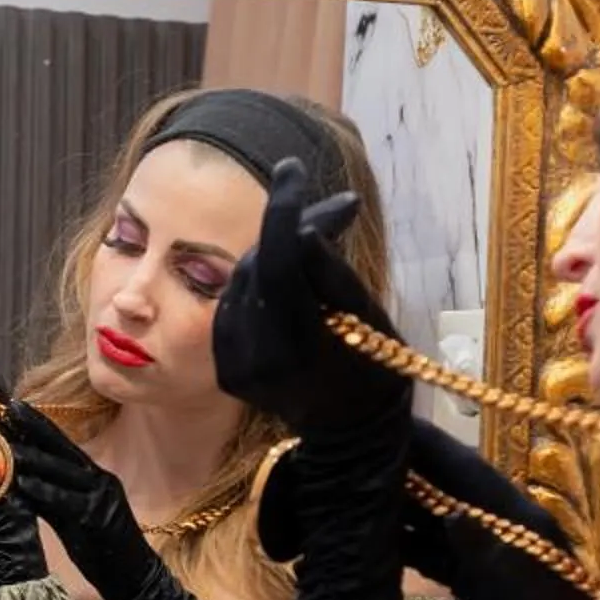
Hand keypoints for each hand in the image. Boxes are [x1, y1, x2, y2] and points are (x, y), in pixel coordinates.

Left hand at [3, 402, 239, 599]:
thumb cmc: (104, 550)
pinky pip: (67, 502)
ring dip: (33, 458)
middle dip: (35, 428)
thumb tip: (22, 486)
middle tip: (8, 410)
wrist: (136, 580)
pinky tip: (23, 483)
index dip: (40, 427)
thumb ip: (52, 501)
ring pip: (63, 473)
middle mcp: (101, 481)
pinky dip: (44, 492)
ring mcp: (101, 500)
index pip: (65, 447)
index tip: (16, 409)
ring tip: (5, 446)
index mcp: (97, 479)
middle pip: (64, 450)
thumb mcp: (75, 520)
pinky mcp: (98, 520)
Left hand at [211, 158, 403, 433]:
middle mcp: (255, 355)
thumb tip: (300, 227)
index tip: (289, 167)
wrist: (351, 432)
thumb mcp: (366, 314)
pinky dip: (259, 289)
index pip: (280, 259)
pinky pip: (235, 309)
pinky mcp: (224, 368)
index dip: (284, 208)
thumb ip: (328, 270)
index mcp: (297, 342)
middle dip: (289, 233)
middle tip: (337, 212)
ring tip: (315, 251)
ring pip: (243, 283)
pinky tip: (289, 288)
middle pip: (259, 266)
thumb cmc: (375, 369)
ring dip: (274, 258)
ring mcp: (234, 365)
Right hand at [254, 416, 588, 599]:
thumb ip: (484, 549)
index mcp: (517, 516)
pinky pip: (434, 554)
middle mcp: (499, 526)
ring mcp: (487, 554)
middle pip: (443, 487)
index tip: (386, 422)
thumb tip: (451, 514)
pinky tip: (372, 540)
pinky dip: (405, 545)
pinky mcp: (477, 583)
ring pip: (433, 520)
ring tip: (349, 493)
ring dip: (396, 507)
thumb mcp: (518, 590)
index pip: (464, 468)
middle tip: (351, 455)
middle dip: (402, 470)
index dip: (427, 443)